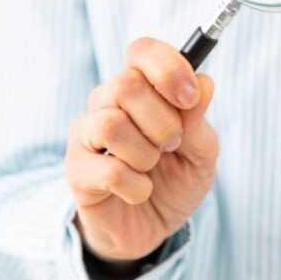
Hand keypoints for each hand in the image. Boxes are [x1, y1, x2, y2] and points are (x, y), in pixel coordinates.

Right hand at [64, 38, 217, 262]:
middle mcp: (107, 103)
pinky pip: (108, 170)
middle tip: (173, 145)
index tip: (190, 97)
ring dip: (145, 153)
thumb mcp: (201, 152)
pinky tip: (140, 192)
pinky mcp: (76, 170)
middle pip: (125, 84)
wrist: (154, 228)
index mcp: (141, 88)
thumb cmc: (175, 180)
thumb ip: (199, 120)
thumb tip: (205, 83)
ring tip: (152, 167)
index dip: (167, 67)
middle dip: (163, 121)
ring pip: (110, 124)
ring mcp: (86, 135)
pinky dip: (137, 186)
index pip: (142, 51)